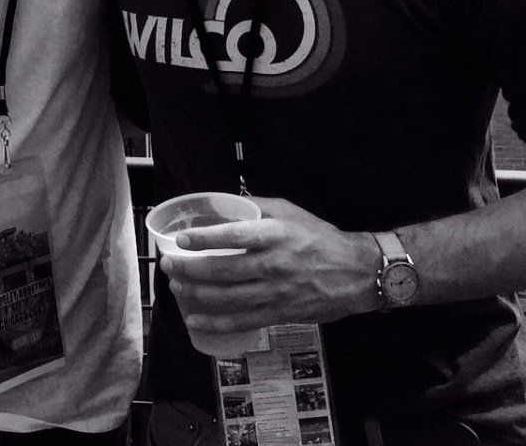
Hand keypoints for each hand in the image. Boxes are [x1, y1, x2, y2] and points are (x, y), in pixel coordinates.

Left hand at [161, 197, 378, 332]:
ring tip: (176, 286)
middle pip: (222, 271)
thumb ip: (257, 207)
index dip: (203, 239)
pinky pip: (242, 322)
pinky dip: (215, 323)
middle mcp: (274, 265)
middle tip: (168, 265)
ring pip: (227, 298)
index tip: (180, 239)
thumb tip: (224, 202)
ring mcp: (276, 293)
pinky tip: (195, 320)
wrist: (357, 273)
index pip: (233, 236)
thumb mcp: (290, 212)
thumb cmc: (320, 238)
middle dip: (189, 269)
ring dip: (196, 294)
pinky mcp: (280, 314)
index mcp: (275, 235)